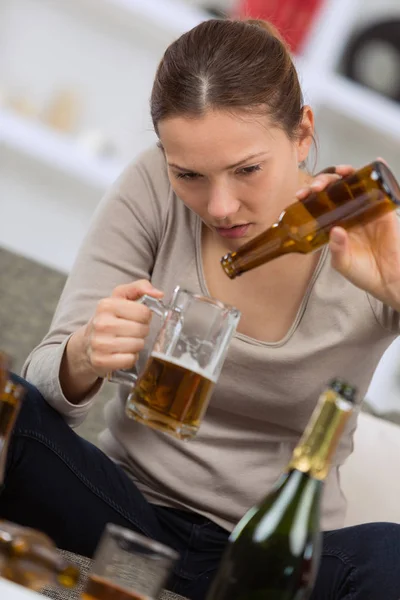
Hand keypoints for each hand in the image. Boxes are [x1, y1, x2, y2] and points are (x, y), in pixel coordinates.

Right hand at [83, 279, 163, 377]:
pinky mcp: (101, 361)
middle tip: (131, 331)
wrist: (86, 344)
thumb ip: (140, 288)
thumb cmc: (109, 319)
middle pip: (142, 329)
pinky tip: (122, 353)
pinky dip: (130, 358)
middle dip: (141, 331)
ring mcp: (100, 343)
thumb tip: (159, 294)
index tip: (137, 318)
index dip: (145, 316)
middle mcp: (101, 323)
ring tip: (126, 341)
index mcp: (106, 305)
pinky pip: (130, 360)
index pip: (143, 312)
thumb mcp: (120, 298)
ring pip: (138, 345)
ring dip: (136, 345)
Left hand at [296, 162, 399, 307]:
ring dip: (346, 173)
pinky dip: (378, 172)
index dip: (309, 196)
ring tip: (340, 172)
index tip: (300, 195)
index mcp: (333, 223)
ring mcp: (365, 209)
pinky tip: (375, 163)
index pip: (317, 204)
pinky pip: (381, 188)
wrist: (388, 279)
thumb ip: (337, 250)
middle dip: (323, 182)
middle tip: (316, 187)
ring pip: (353, 184)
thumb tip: (336, 230)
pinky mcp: (383, 209)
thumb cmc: (363, 272)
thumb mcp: (343, 264)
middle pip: (333, 189)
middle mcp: (347, 213)